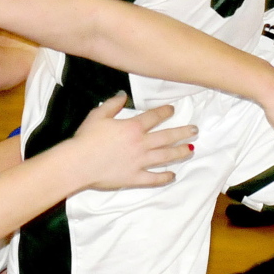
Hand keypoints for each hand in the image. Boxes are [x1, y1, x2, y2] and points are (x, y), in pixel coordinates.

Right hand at [74, 94, 195, 189]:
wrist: (78, 163)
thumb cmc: (86, 138)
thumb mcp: (98, 115)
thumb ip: (113, 104)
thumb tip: (123, 95)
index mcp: (133, 127)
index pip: (154, 117)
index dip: (165, 112)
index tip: (173, 110)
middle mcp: (141, 144)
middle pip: (167, 137)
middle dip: (182, 132)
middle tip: (195, 130)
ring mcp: (139, 162)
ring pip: (165, 156)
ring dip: (179, 152)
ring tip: (191, 150)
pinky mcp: (134, 178)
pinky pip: (153, 178)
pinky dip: (164, 177)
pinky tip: (173, 175)